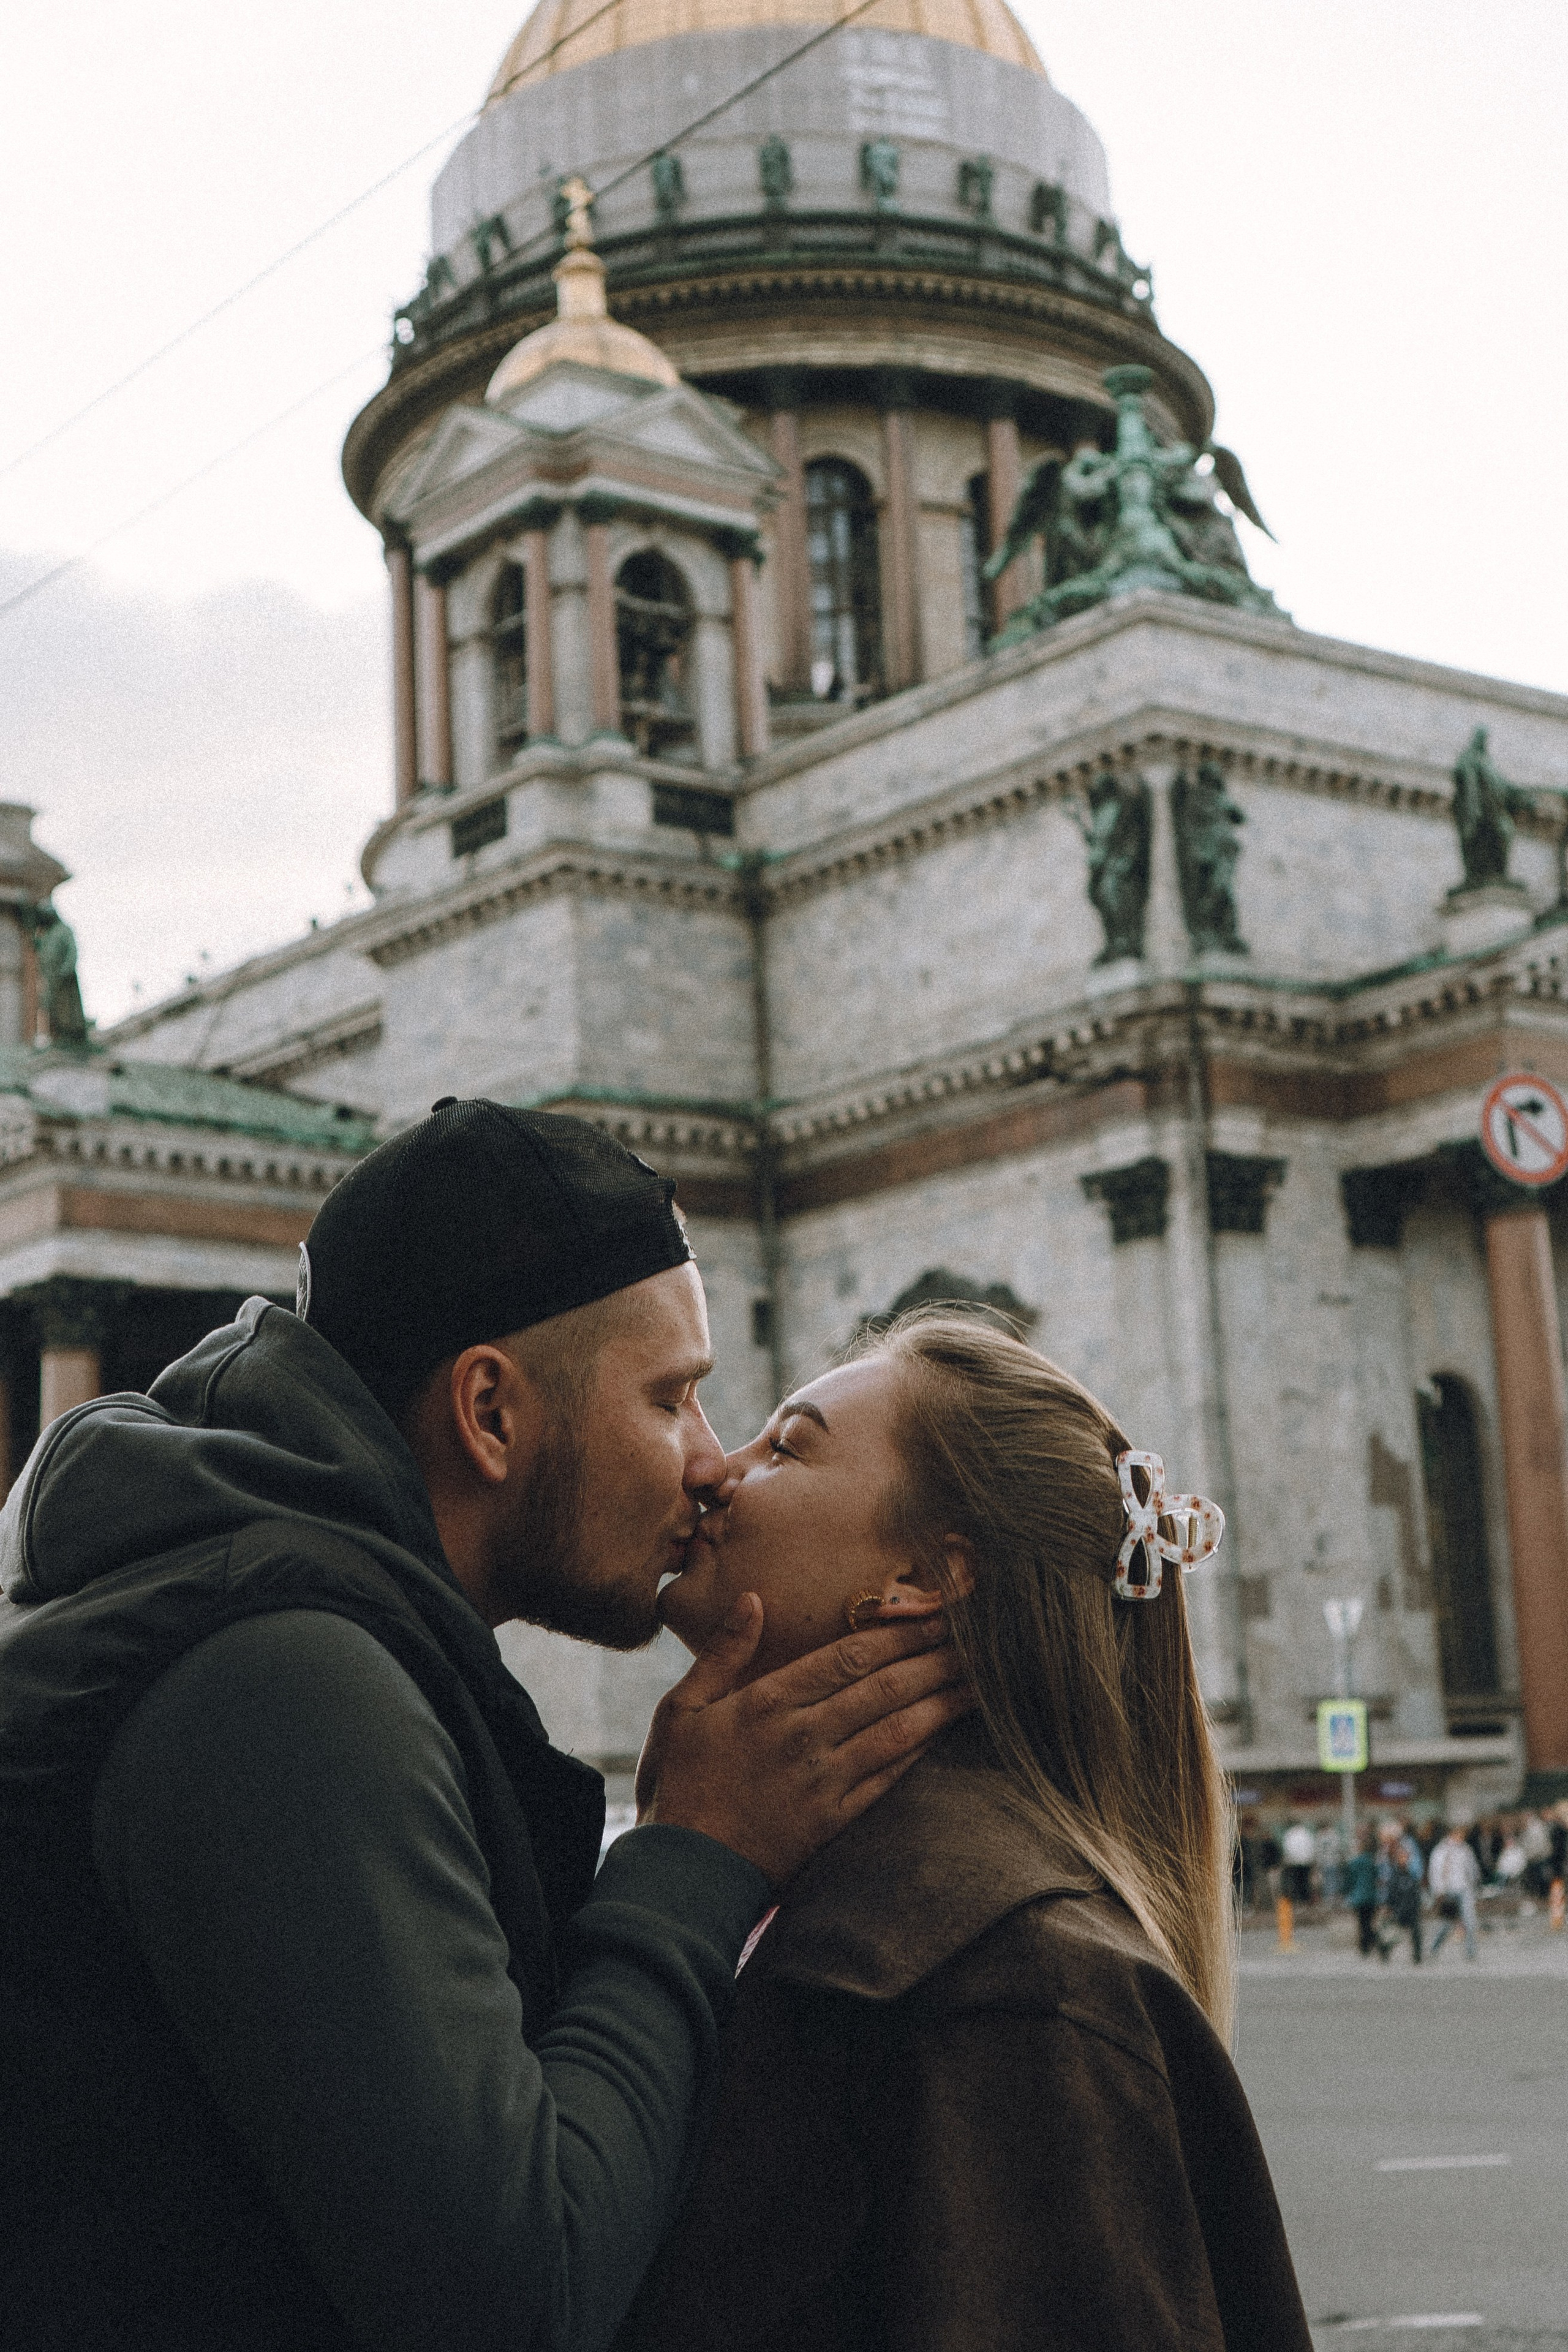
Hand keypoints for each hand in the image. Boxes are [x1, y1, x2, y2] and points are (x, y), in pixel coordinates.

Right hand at [635, 1594, 970, 1886]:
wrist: (684, 1873)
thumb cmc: (680, 1785)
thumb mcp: (682, 1710)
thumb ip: (722, 1653)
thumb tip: (753, 1600)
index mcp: (768, 1702)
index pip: (848, 1656)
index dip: (898, 1632)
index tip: (934, 1613)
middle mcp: (804, 1735)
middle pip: (884, 1687)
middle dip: (935, 1659)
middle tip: (979, 1638)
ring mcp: (824, 1780)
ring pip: (897, 1730)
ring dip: (942, 1702)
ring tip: (980, 1681)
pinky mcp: (835, 1819)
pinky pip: (889, 1777)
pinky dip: (922, 1750)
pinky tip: (946, 1730)